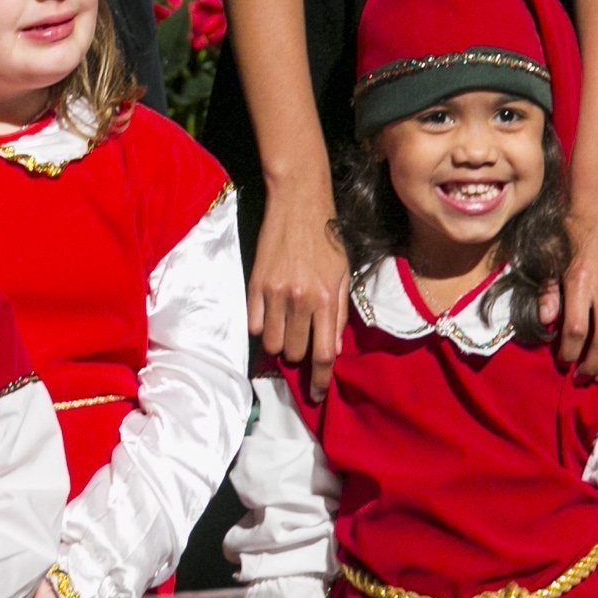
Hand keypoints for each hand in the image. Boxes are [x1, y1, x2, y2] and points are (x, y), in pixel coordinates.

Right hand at [247, 186, 348, 396]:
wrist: (299, 202)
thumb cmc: (327, 238)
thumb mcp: (344, 274)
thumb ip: (339, 313)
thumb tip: (333, 348)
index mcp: (327, 299)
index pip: (324, 354)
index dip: (320, 381)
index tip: (318, 395)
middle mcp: (300, 300)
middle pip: (293, 353)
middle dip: (298, 356)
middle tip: (300, 343)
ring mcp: (274, 292)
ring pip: (270, 343)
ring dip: (278, 343)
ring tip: (284, 328)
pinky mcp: (254, 284)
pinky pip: (253, 324)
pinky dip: (260, 327)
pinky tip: (269, 315)